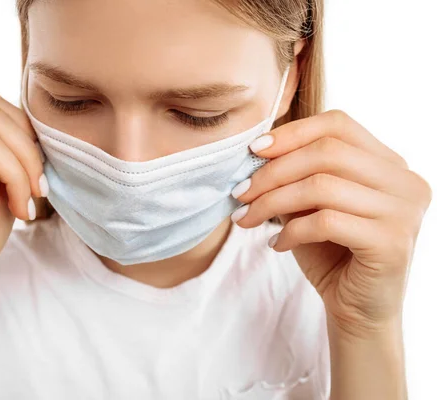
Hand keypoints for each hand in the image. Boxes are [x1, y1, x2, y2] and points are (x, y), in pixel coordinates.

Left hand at [230, 110, 431, 337]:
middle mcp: (405, 181)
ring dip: (272, 202)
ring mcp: (403, 211)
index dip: (292, 132)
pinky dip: (291, 231)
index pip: (338, 124)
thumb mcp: (312, 206)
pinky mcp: (391, 243)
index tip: (253, 150)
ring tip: (247, 219)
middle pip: (327, 152)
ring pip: (322, 186)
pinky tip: (276, 244)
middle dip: (273, 171)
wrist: (357, 310)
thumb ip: (298, 176)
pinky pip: (326, 222)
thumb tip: (257, 151)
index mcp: (389, 163)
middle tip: (240, 192)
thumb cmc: (332, 253)